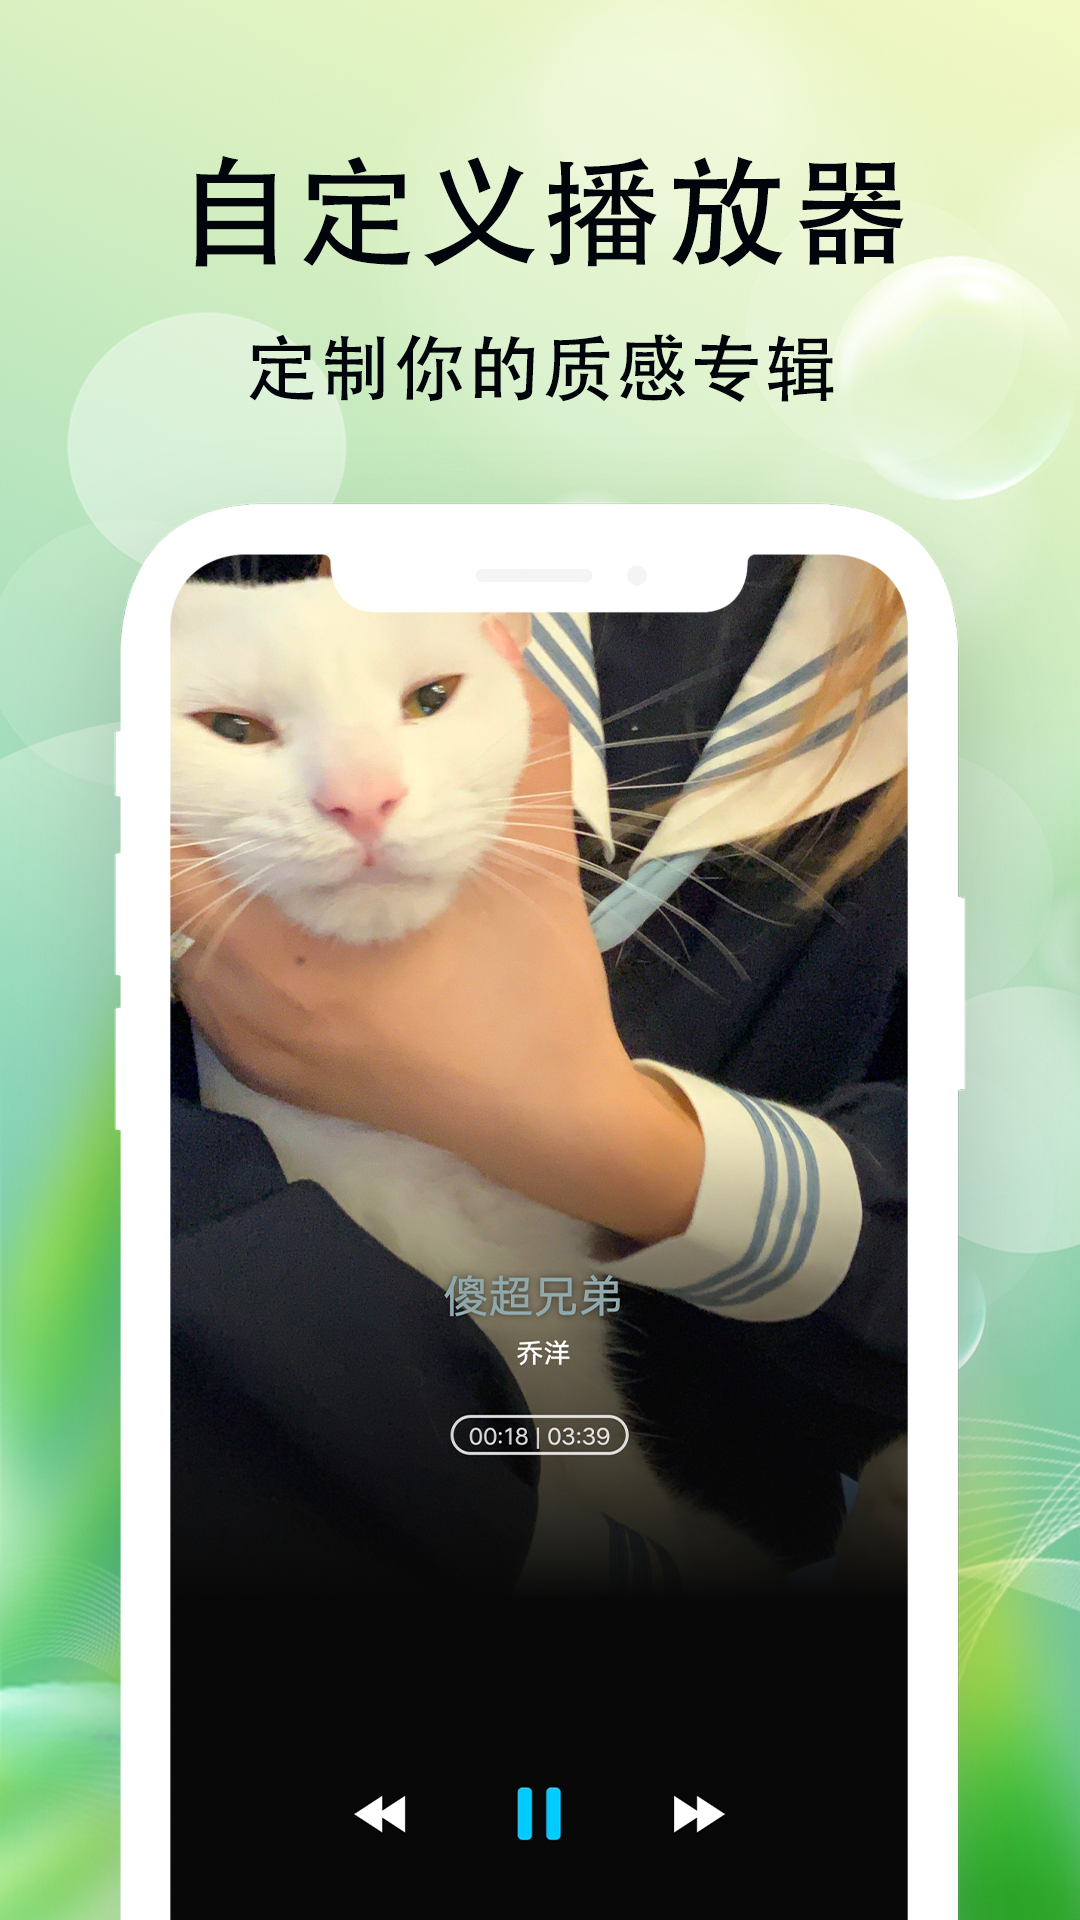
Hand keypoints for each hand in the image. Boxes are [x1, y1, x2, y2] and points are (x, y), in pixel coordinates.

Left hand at [172, 623, 704, 1244]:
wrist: (549, 1119)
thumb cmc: (535, 994)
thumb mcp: (533, 860)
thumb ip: (521, 741)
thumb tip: (505, 636)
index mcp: (299, 962)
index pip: (184, 858)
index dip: (186, 780)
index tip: (211, 731)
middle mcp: (256, 1010)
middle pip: (166, 893)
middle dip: (195, 820)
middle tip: (235, 765)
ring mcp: (257, 1047)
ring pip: (180, 939)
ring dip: (202, 877)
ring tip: (249, 822)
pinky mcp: (269, 1069)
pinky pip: (205, 986)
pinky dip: (219, 935)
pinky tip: (268, 902)